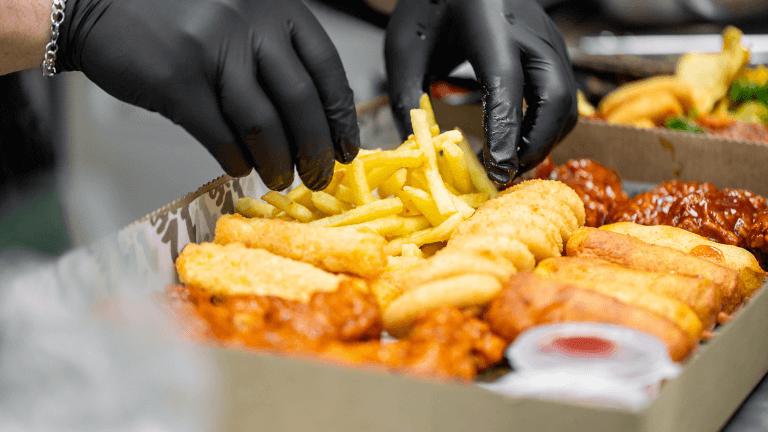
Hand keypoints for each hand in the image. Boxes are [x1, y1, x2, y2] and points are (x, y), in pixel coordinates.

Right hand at [58, 0, 358, 190]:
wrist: (101, 3)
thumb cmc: (179, 15)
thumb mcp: (242, 17)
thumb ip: (278, 55)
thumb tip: (316, 122)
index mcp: (276, 8)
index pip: (328, 69)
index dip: (341, 117)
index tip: (347, 149)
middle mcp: (250, 23)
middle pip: (301, 101)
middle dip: (315, 149)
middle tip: (318, 175)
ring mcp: (213, 49)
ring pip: (263, 124)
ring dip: (277, 162)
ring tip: (280, 179)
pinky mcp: (177, 80)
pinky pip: (219, 134)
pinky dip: (235, 159)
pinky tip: (241, 167)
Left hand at [385, 0, 576, 183]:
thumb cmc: (430, 5)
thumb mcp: (405, 48)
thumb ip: (407, 97)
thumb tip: (417, 150)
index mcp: (489, 23)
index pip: (506, 82)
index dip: (504, 129)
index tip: (496, 167)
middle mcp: (530, 31)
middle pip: (556, 97)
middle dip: (534, 144)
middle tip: (504, 172)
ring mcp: (549, 40)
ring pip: (567, 102)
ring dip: (543, 140)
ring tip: (508, 161)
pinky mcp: (555, 50)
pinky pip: (564, 97)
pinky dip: (546, 127)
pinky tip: (517, 141)